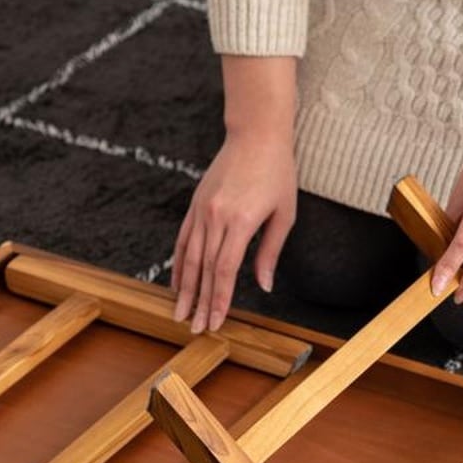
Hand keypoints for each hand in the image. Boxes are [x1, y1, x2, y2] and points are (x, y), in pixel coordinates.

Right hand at [170, 130, 296, 333]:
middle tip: (193, 328)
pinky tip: (177, 283)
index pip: (224, 271)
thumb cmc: (277, 172)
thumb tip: (263, 286)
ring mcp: (202, 210)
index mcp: (240, 222)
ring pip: (189, 257)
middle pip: (203, 269)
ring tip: (179, 313)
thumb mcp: (284, 214)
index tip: (213, 322)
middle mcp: (216, 217)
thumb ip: (270, 252)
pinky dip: (179, 263)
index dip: (217, 300)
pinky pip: (184, 240)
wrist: (256, 134)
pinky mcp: (196, 205)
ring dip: (184, 289)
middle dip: (198, 302)